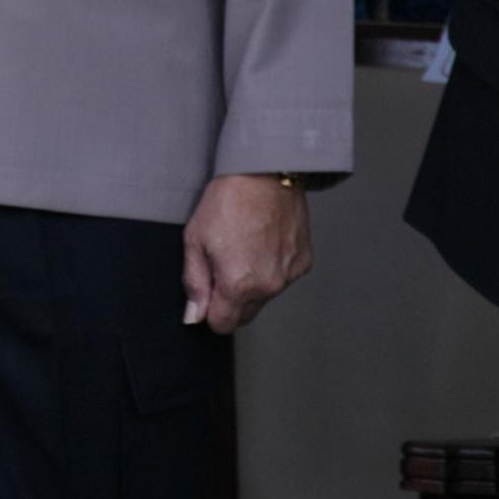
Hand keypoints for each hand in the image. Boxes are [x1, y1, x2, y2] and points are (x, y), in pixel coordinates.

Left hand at [180, 173, 311, 333]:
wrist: (264, 174)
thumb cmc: (227, 201)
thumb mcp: (195, 240)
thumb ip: (194, 283)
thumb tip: (194, 315)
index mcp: (239, 284)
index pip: (222, 324)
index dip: (209, 312)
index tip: (206, 293)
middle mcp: (269, 286)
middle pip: (245, 315)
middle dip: (230, 300)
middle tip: (221, 265)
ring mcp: (289, 276)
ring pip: (264, 297)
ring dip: (251, 284)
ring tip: (242, 247)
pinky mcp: (303, 263)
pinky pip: (282, 279)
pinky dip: (271, 269)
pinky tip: (262, 242)